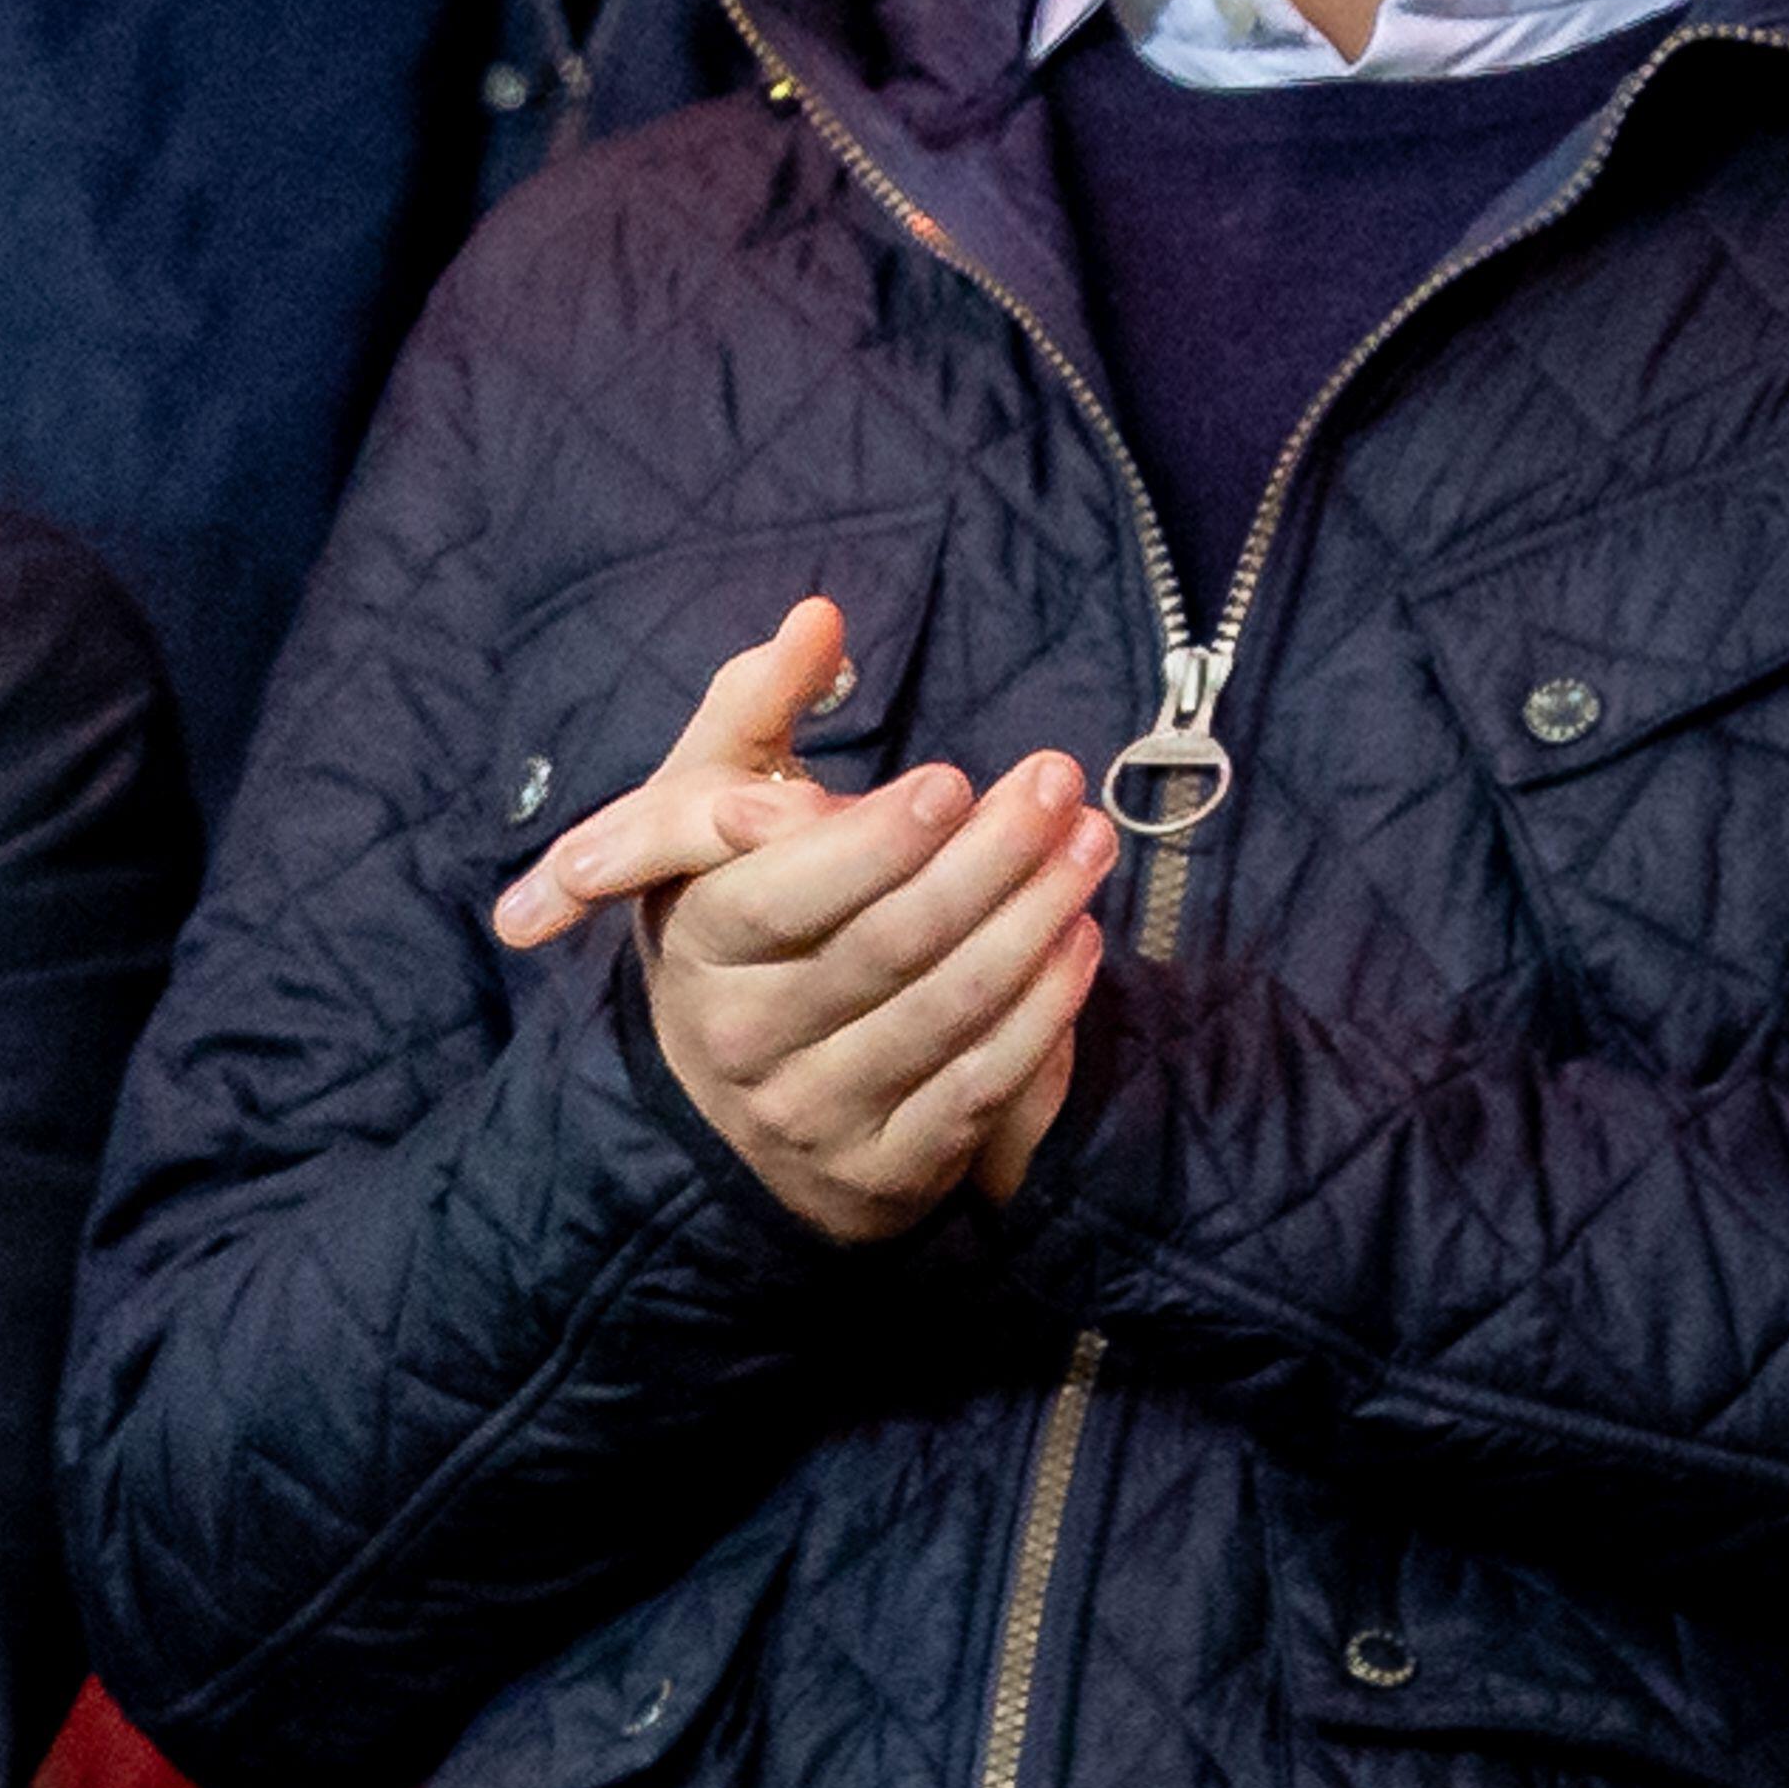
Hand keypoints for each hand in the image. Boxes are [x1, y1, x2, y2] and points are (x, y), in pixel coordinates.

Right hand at [513, 603, 1101, 1215]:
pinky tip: (1082, 941)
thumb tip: (817, 618)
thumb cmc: (741, 923)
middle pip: (884, 947)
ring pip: (946, 1013)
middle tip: (1058, 783)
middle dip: (986, 861)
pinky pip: (980, 1087)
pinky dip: (1044, 1014)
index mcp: (696, 949)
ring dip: (1034, 922)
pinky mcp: (884, 1170)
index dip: (871, 842)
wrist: (729, 1104)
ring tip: (1092, 843)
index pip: (779, 898)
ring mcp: (814, 1115)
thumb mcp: (712, 809)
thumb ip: (756, 706)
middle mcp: (744, 1042)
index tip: (951, 778)